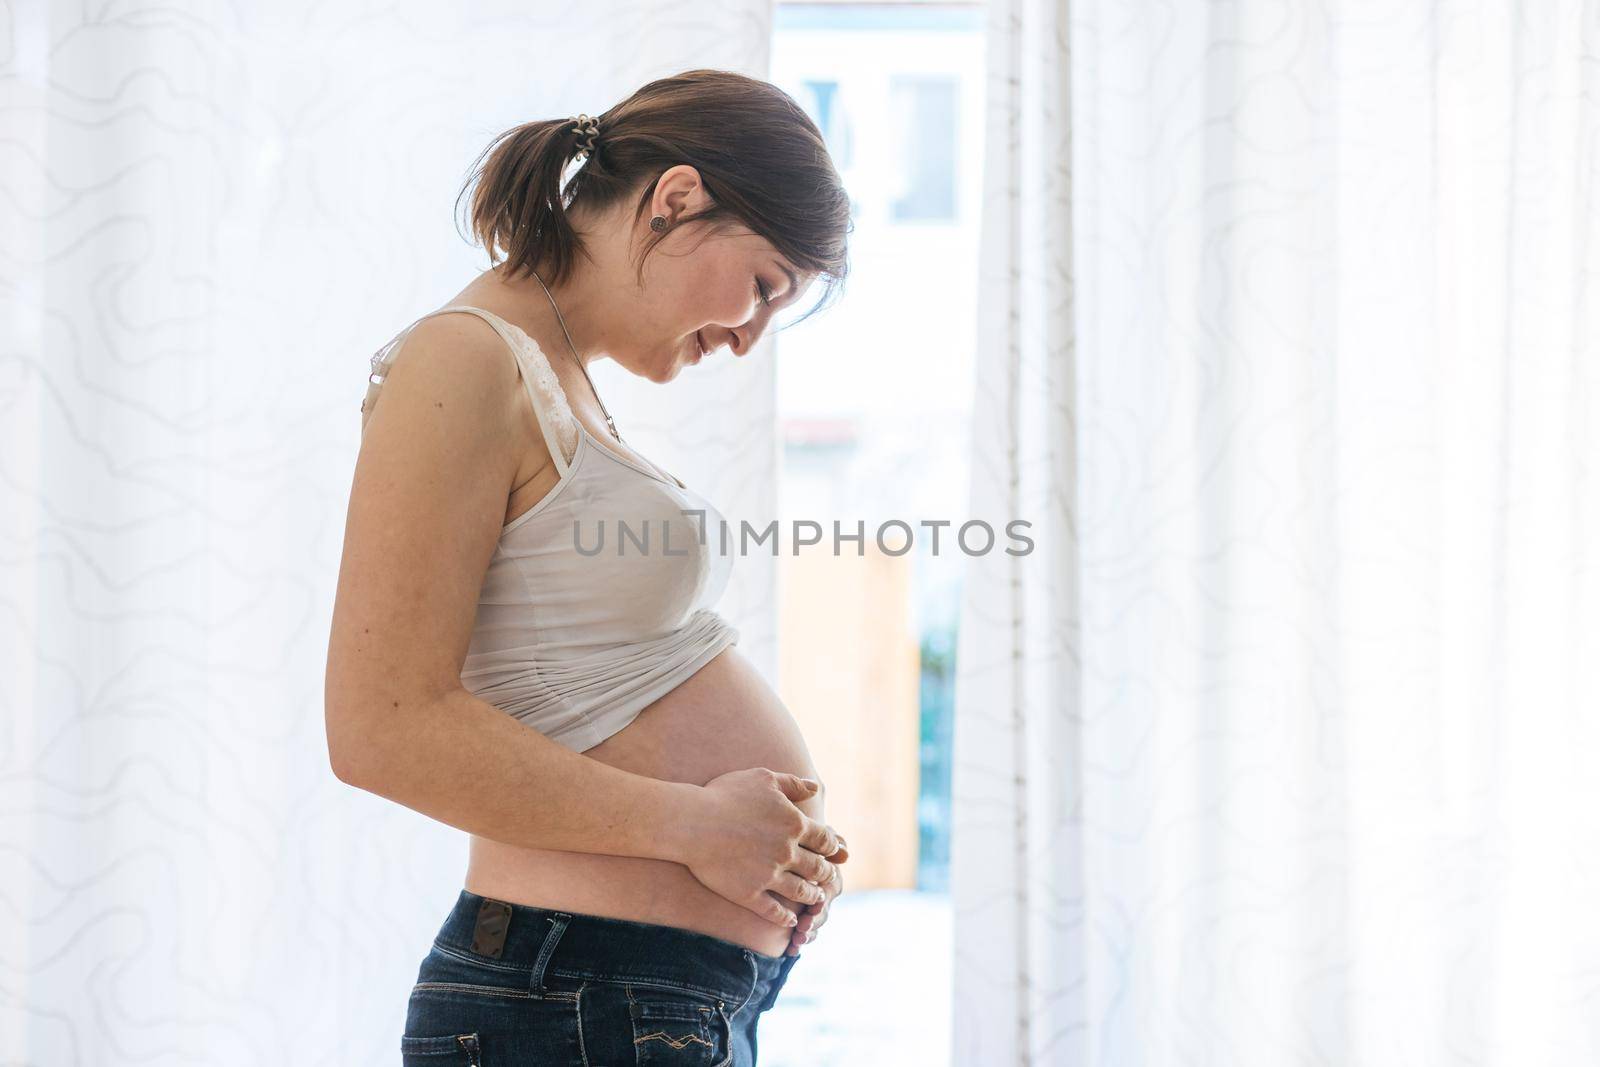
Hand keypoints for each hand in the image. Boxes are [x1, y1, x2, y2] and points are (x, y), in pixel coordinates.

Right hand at [679, 767, 844, 928]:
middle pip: (818, 868)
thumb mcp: (763, 778)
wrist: (692, 822)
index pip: (825, 840)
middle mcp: (788, 853)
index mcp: (794, 824)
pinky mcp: (750, 894)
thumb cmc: (725, 795)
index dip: (831, 847)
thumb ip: (792, 783)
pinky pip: (775, 911)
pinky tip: (790, 921)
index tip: (829, 851)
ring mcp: (770, 876)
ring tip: (815, 898)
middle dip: (826, 873)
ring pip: (802, 892)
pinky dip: (786, 918)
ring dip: (812, 896)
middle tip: (828, 876)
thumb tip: (814, 788)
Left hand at [785, 837, 846, 955]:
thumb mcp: (798, 836)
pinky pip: (802, 933)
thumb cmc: (783, 839)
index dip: (824, 898)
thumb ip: (822, 843)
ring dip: (808, 934)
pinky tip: (791, 950)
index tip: (815, 906)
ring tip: (797, 940)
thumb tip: (845, 853)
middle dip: (815, 921)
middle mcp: (819, 890)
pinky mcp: (797, 916)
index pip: (830, 887)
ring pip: (814, 924)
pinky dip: (798, 943)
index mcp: (823, 871)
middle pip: (823, 909)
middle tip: (803, 927)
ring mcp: (809, 906)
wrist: (758, 850)